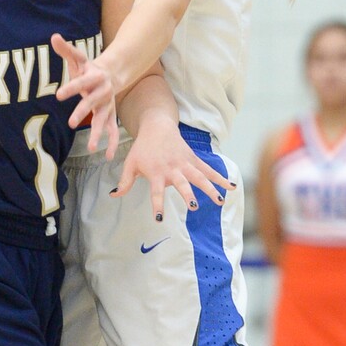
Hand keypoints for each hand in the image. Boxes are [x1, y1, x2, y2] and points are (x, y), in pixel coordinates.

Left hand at [51, 34, 118, 156]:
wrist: (112, 74)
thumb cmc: (89, 68)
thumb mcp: (78, 59)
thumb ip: (66, 49)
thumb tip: (53, 36)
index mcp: (94, 77)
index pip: (80, 82)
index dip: (70, 88)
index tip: (58, 95)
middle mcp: (102, 92)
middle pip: (92, 103)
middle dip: (82, 112)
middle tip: (71, 123)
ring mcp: (108, 105)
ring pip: (104, 120)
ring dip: (98, 133)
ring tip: (91, 147)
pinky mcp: (110, 115)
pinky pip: (112, 130)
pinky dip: (111, 143)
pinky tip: (107, 156)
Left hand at [112, 115, 233, 219]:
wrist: (157, 126)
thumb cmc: (142, 148)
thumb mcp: (130, 164)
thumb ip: (124, 182)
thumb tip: (114, 196)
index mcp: (156, 173)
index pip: (156, 192)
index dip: (157, 205)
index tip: (159, 219)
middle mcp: (172, 169)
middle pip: (182, 183)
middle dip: (188, 194)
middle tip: (193, 206)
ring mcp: (185, 164)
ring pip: (200, 177)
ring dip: (210, 189)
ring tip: (219, 201)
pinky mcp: (194, 160)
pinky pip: (209, 170)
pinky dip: (221, 178)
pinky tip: (231, 188)